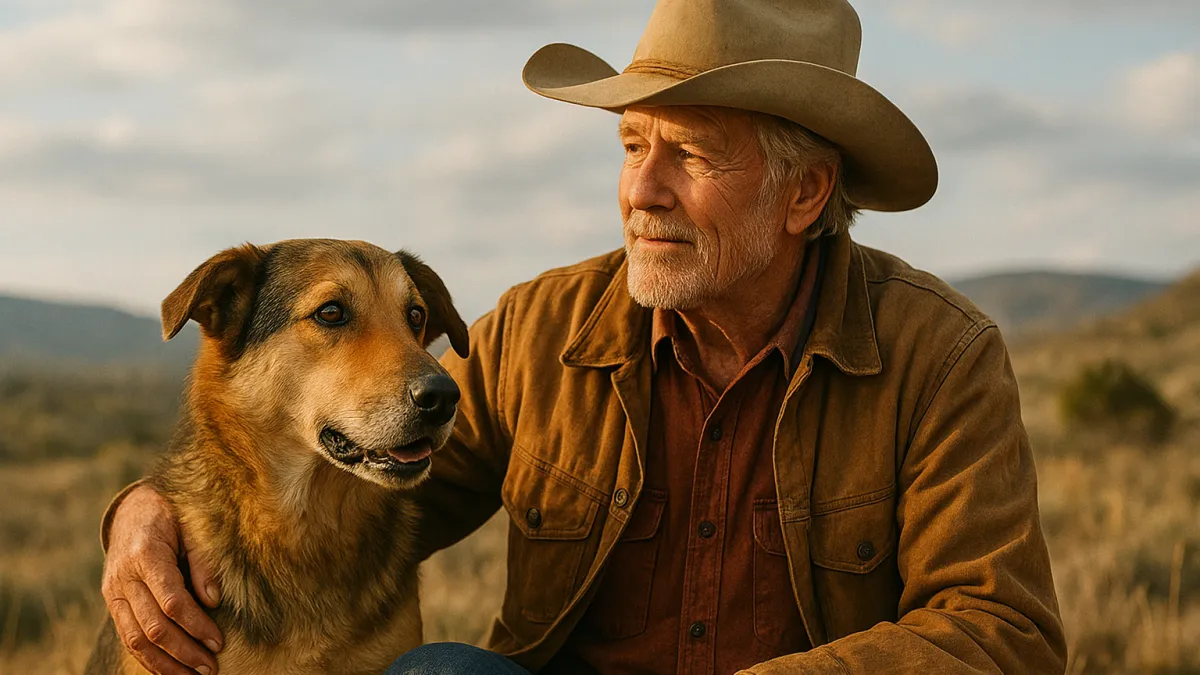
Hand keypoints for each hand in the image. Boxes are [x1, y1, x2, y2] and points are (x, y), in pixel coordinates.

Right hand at [101, 485, 223, 674]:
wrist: (134, 509)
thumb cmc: (172, 514)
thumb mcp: (192, 526)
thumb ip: (203, 561)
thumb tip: (213, 600)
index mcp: (146, 554)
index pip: (171, 600)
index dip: (196, 624)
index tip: (219, 641)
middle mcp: (124, 577)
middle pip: (153, 626)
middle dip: (184, 651)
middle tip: (211, 666)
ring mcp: (114, 592)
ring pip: (135, 640)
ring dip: (165, 664)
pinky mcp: (113, 603)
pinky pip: (127, 638)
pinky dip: (148, 659)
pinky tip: (170, 670)